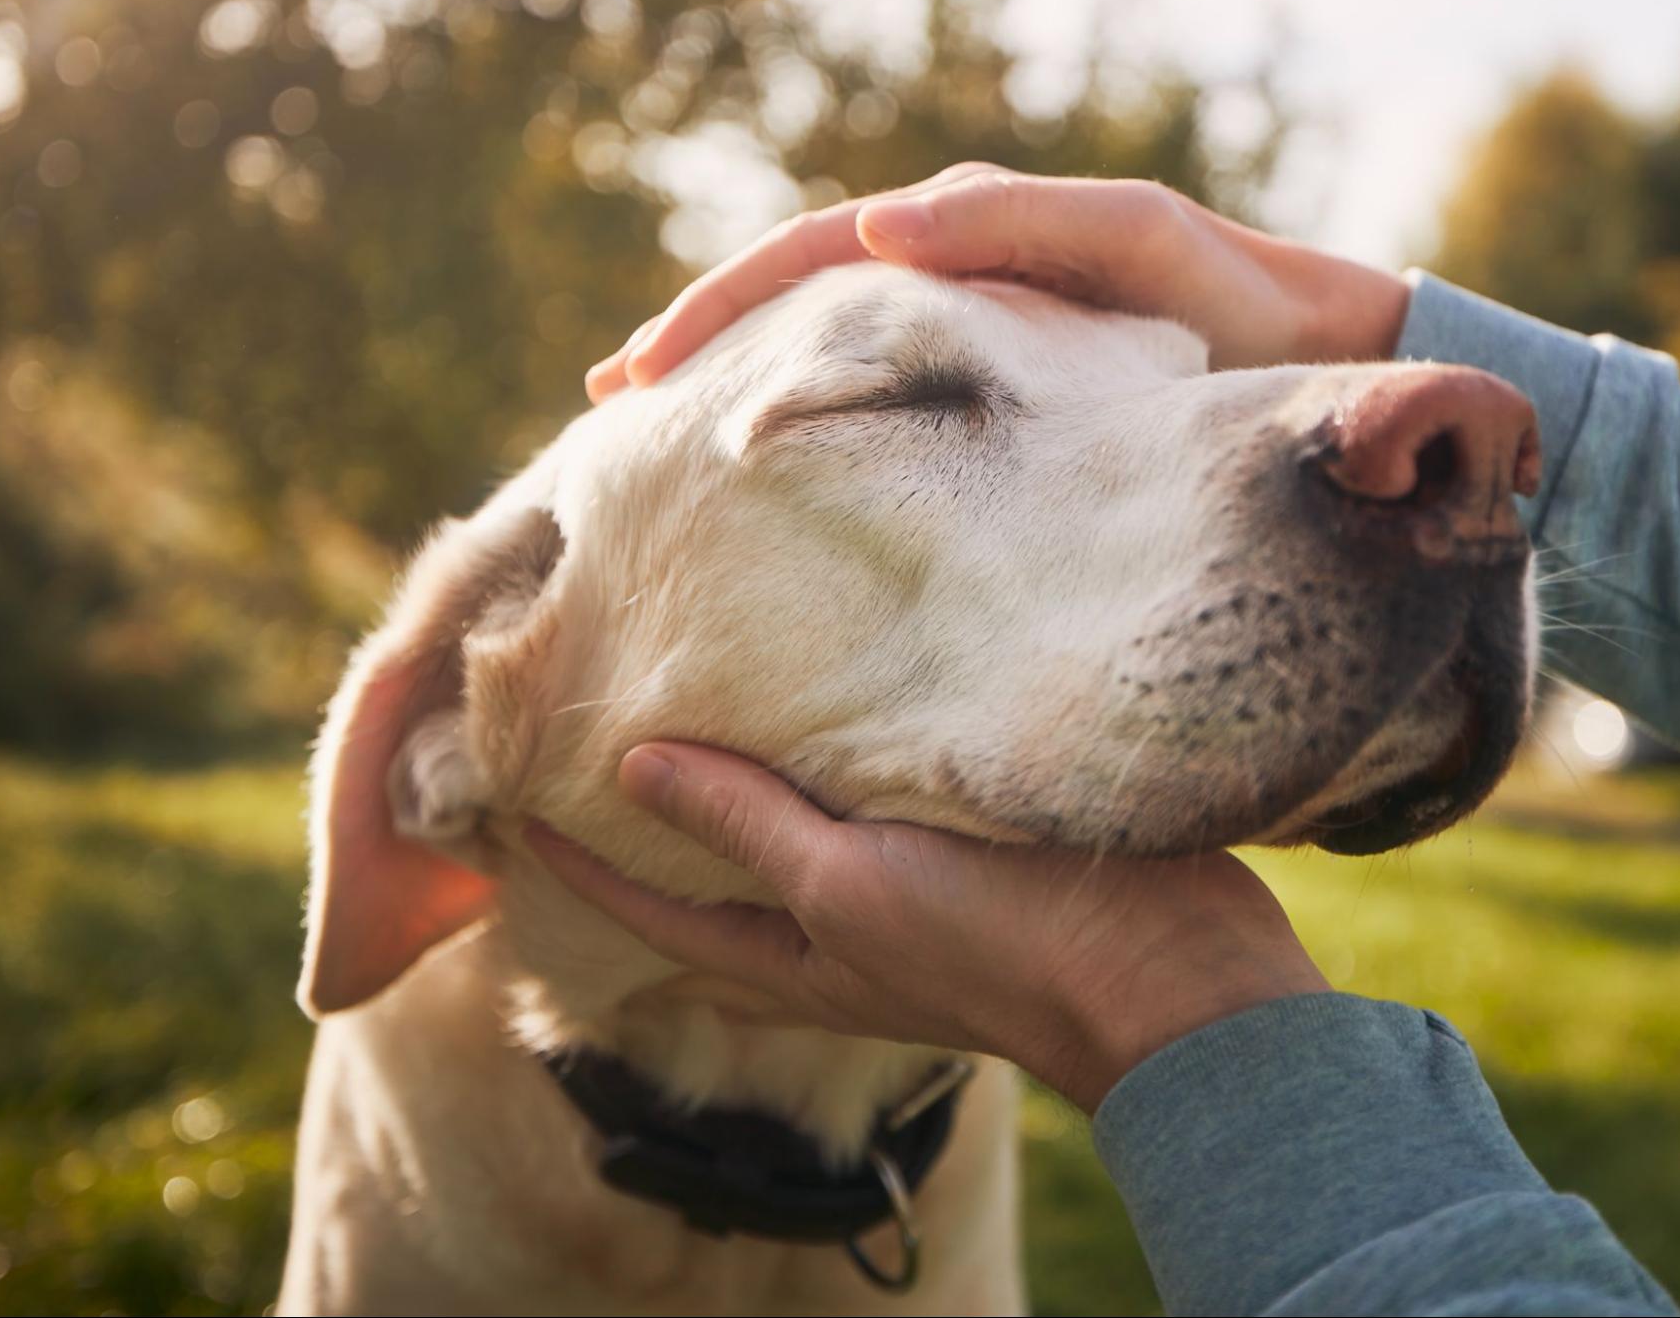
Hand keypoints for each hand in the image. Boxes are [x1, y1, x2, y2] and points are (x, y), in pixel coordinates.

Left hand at [526, 743, 1327, 1111]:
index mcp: (797, 956)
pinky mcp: (968, 852)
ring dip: (742, 792)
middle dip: (652, 834)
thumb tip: (634, 767)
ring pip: (795, 841)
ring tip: (696, 716)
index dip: (579, 865)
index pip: (653, 911)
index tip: (511, 804)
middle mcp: (838, 933)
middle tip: (590, 756)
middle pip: (717, 884)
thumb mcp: (851, 885)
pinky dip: (833, 765)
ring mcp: (906, 897)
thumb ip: (749, 828)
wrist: (1167, 973)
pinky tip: (834, 707)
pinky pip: (874, 805)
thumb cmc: (998, 943)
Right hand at [585, 166, 1412, 401]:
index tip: (642, 374)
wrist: (1319, 362)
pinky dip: (817, 423)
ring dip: (744, 387)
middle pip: (795, 302)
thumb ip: (1023, 227)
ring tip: (662, 441)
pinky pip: (885, 402)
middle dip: (700, 346)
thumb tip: (882, 234)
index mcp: (968, 233)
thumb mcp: (1137, 246)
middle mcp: (955, 276)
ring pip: (829, 355)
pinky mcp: (1001, 401)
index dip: (719, 311)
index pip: (811, 260)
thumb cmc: (1235, 304)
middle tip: (612, 407)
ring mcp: (972, 339)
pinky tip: (776, 473)